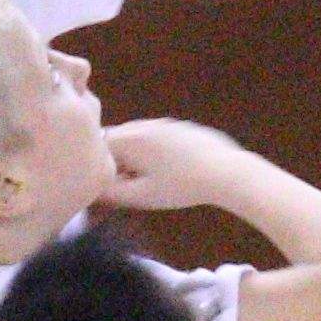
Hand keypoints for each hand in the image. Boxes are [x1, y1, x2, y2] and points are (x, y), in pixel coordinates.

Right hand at [97, 118, 246, 214]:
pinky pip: (159, 138)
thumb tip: (93, 190)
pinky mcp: (184, 128)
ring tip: (152, 181)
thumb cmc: (181, 186)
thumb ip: (111, 193)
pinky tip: (172, 172)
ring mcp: (166, 123)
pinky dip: (157, 152)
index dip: (100, 167)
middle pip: (118, 140)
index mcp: (130, 138)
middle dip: (118, 162)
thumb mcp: (142, 196)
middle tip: (129, 186)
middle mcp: (145, 124)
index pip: (99, 146)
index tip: (110, 186)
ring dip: (137, 157)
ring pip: (139, 138)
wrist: (226, 172)